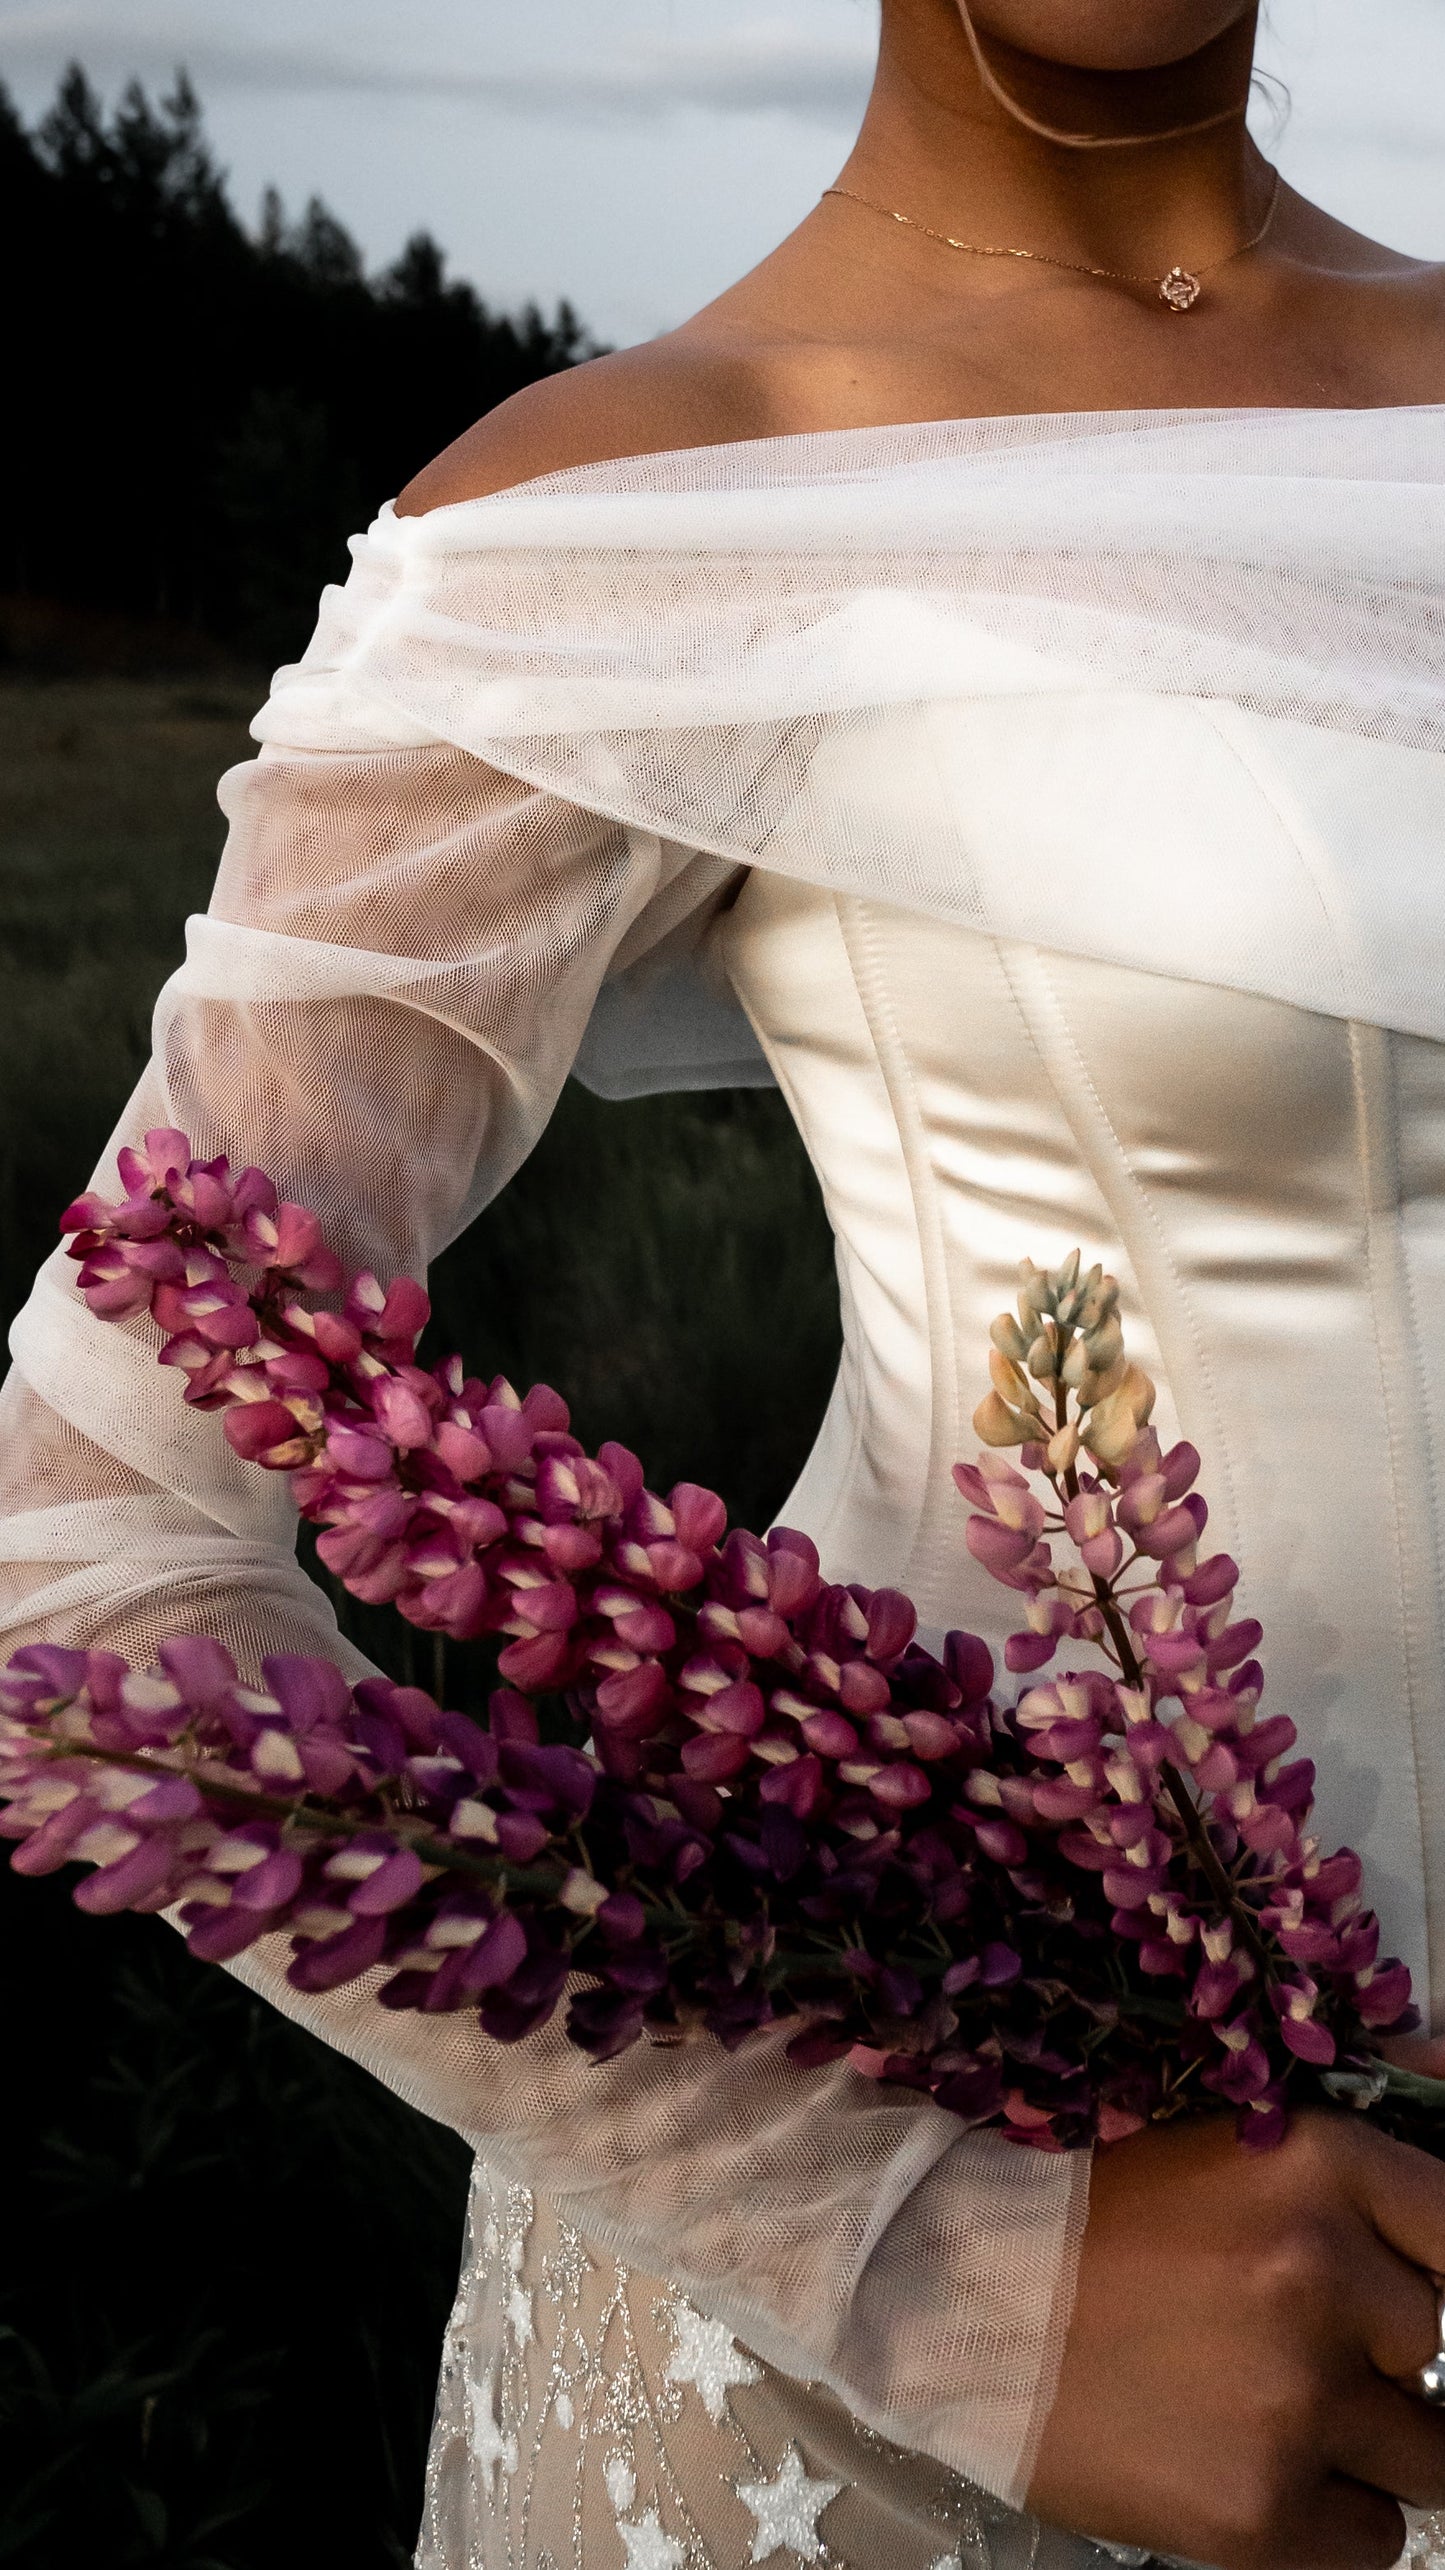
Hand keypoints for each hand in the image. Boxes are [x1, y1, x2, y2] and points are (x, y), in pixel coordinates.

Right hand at [1027, 2109, 1444, 2569]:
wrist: (956, 2299)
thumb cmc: (1090, 2218)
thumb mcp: (1227, 2144)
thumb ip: (1350, 2159)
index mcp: (1317, 2162)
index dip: (1434, 2267)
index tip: (1399, 2291)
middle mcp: (1321, 2274)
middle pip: (1433, 2343)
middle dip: (1373, 2350)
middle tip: (1275, 2334)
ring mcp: (1296, 2399)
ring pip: (1426, 2452)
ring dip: (1359, 2436)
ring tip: (1259, 2400)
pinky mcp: (1263, 2511)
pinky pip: (1375, 2536)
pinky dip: (1327, 2514)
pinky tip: (1242, 2459)